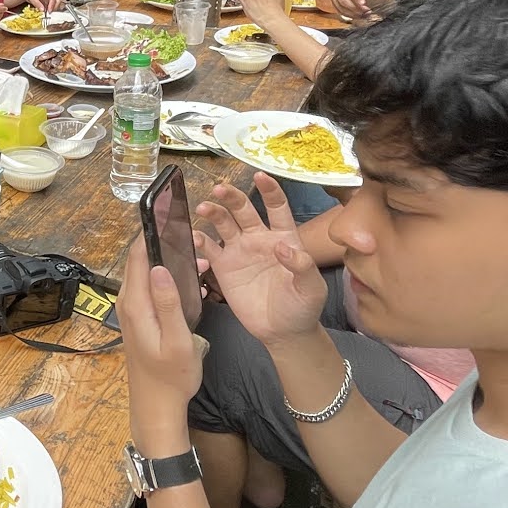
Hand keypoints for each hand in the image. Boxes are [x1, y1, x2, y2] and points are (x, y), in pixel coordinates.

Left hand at [116, 238, 205, 413]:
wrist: (157, 405)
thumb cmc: (171, 377)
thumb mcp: (178, 340)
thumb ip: (168, 303)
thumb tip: (159, 267)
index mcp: (136, 304)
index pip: (136, 255)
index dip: (150, 230)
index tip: (166, 211)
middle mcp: (128, 302)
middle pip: (139, 259)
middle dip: (161, 240)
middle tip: (188, 229)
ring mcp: (132, 309)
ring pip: (146, 271)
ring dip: (167, 258)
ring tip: (195, 252)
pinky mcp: (140, 316)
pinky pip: (150, 285)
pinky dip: (167, 275)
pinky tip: (189, 277)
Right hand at [194, 175, 328, 347]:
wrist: (283, 332)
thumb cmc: (303, 307)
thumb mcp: (312, 288)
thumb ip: (302, 265)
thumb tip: (283, 248)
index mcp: (284, 237)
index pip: (276, 207)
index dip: (269, 190)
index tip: (260, 176)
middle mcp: (259, 239)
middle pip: (243, 209)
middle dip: (231, 197)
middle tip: (219, 190)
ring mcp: (240, 251)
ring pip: (223, 224)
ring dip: (213, 213)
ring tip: (203, 208)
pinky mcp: (224, 268)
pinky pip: (209, 249)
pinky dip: (200, 241)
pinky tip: (195, 237)